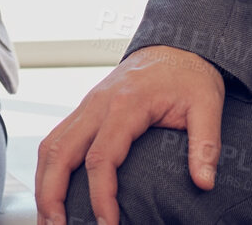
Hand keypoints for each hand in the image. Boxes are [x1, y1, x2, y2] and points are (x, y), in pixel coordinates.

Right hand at [35, 45, 224, 224]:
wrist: (177, 44)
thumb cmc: (190, 75)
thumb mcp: (208, 105)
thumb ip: (206, 145)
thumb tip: (204, 183)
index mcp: (126, 103)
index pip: (102, 157)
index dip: (101, 196)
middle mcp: (98, 103)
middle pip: (60, 152)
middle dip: (53, 196)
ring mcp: (87, 104)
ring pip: (50, 146)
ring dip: (43, 185)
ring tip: (48, 221)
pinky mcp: (85, 109)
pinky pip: (55, 139)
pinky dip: (48, 169)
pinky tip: (51, 193)